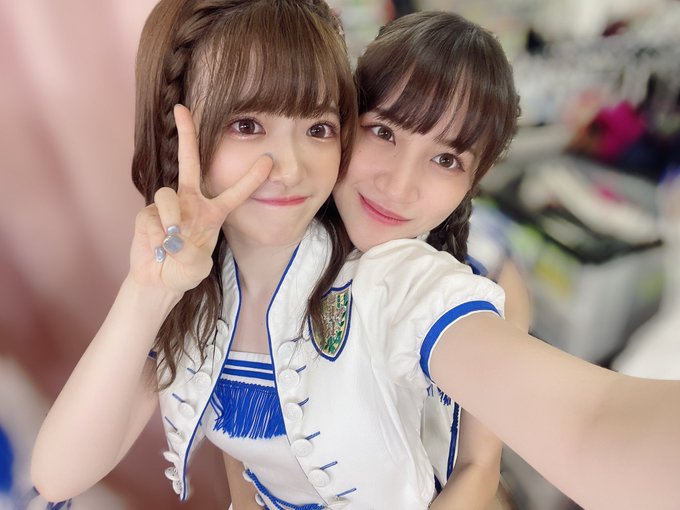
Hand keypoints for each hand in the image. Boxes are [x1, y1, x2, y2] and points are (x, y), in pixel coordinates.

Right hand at [129, 104, 271, 293]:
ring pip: (167, 195)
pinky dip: (155, 236)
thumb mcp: (197, 267)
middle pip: (190, 162)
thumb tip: (172, 236)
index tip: (268, 160)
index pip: (235, 192)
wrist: (159, 281)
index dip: (252, 178)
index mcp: (212, 213)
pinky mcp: (147, 214)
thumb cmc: (184, 271)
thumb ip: (189, 253)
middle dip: (186, 134)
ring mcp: (168, 206)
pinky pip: (151, 217)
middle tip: (182, 108)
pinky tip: (157, 249)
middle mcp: (190, 202)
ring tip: (171, 243)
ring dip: (170, 219)